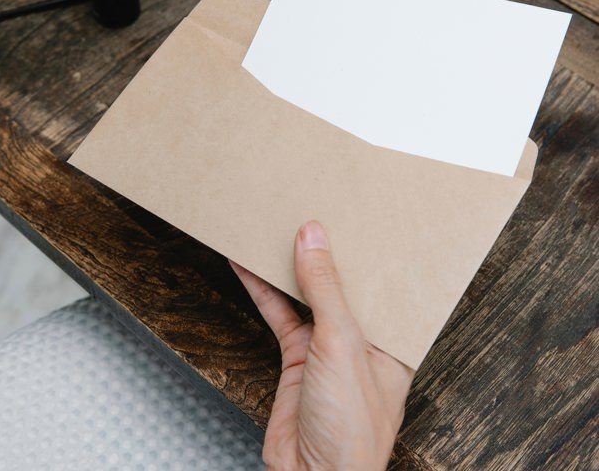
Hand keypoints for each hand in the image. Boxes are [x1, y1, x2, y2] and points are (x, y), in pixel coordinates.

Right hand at [231, 220, 413, 469]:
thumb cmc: (351, 427)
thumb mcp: (342, 343)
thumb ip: (326, 289)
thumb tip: (314, 237)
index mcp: (392, 334)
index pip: (380, 279)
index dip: (365, 247)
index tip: (348, 213)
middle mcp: (363, 336)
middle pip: (340, 283)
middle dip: (323, 251)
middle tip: (307, 212)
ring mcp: (328, 346)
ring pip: (305, 294)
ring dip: (287, 267)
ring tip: (272, 229)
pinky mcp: (298, 355)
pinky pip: (279, 313)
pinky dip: (262, 290)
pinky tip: (248, 267)